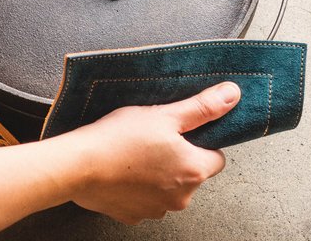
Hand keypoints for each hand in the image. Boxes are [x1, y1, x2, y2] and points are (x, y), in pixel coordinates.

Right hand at [68, 82, 240, 224]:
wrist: (79, 165)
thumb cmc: (120, 138)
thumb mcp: (165, 114)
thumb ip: (202, 107)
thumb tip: (232, 95)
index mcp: (193, 171)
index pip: (216, 157)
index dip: (200, 141)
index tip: (181, 131)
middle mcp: (181, 197)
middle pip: (191, 172)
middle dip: (178, 156)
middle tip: (154, 137)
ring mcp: (156, 210)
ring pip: (168, 186)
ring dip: (159, 172)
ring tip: (135, 152)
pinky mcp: (133, 215)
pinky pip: (145, 198)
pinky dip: (139, 186)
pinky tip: (124, 169)